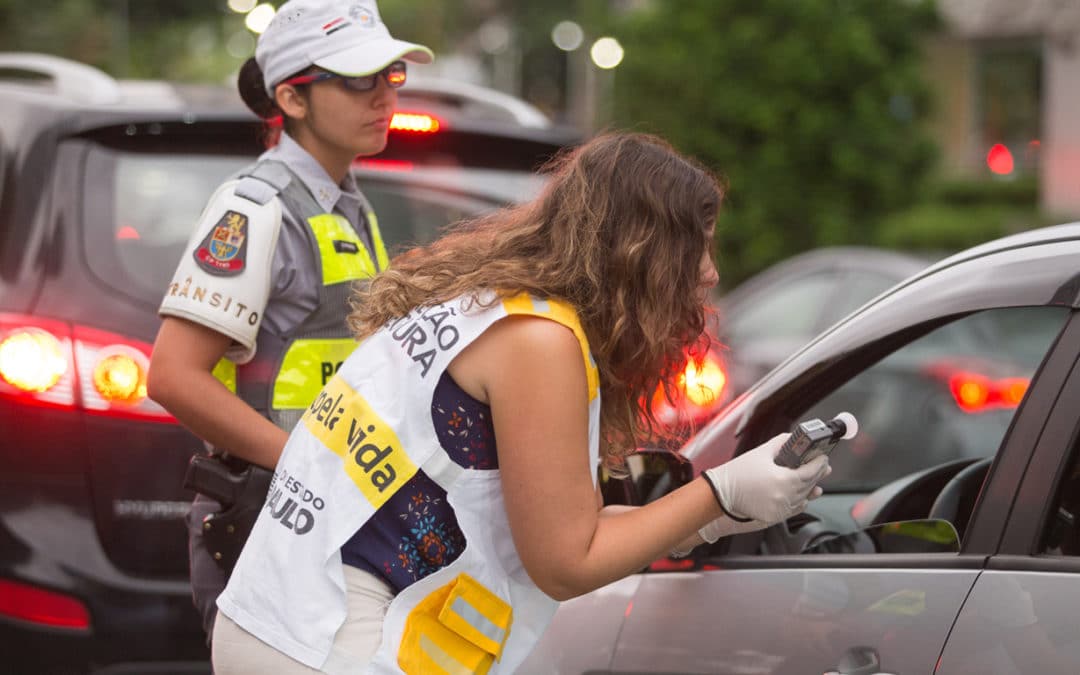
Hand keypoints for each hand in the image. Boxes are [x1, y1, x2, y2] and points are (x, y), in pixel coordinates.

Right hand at [703, 433, 829, 524]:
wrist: (721, 492)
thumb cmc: (738, 472)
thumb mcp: (761, 452)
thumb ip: (781, 443)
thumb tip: (793, 438)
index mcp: (784, 479)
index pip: (811, 471)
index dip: (820, 463)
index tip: (823, 457)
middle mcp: (785, 496)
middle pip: (809, 485)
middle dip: (817, 474)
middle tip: (823, 467)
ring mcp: (780, 509)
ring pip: (803, 498)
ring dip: (810, 489)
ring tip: (816, 483)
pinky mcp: (774, 517)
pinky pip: (793, 509)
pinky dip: (800, 502)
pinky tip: (803, 497)